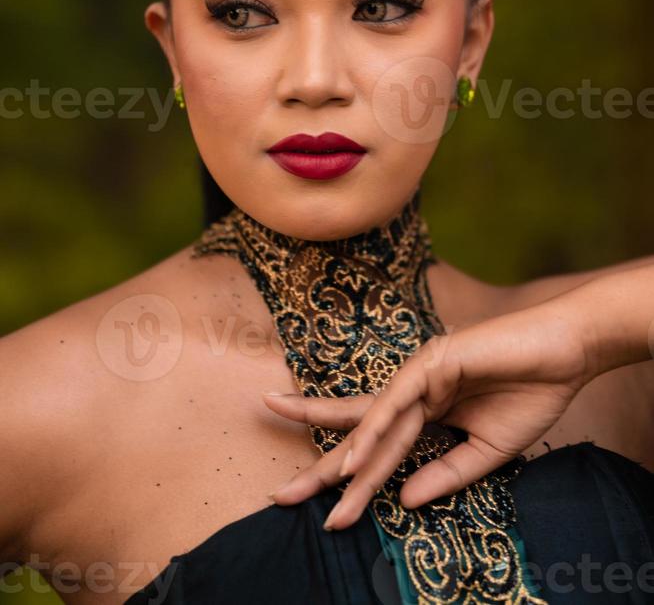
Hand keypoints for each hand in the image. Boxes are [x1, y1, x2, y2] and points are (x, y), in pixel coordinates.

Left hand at [262, 298, 595, 529]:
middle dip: (322, 468)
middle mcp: (412, 393)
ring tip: (311, 493)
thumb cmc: (530, 394)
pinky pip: (399, 402)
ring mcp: (419, 375)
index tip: (325, 512)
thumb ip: (447, 473)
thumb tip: (404, 499)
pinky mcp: (433, 362)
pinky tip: (356, 459)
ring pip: (375, 426)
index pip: (378, 449)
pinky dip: (377, 430)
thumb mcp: (488, 452)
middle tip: (280, 496)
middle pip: (360, 435)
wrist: (565, 356)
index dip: (351, 480)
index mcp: (424, 412)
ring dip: (347, 463)